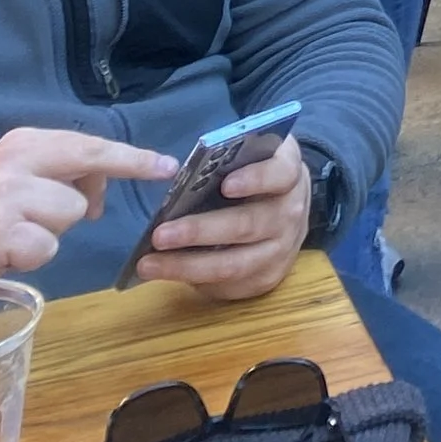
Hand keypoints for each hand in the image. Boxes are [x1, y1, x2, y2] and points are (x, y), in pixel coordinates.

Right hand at [0, 128, 176, 274]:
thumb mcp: (18, 181)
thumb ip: (58, 177)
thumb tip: (97, 197)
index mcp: (23, 143)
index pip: (89, 146)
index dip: (131, 158)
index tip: (166, 167)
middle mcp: (14, 161)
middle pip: (84, 179)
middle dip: (79, 200)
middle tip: (72, 213)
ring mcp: (5, 196)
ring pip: (70, 215)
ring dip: (48, 232)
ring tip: (15, 234)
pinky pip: (46, 248)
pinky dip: (31, 257)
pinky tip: (5, 253)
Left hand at [131, 132, 308, 302]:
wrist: (286, 208)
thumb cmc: (254, 175)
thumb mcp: (250, 157)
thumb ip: (225, 159)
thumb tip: (176, 169)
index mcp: (289, 173)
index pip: (281, 173)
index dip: (256, 179)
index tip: (226, 185)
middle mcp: (291, 212)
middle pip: (248, 224)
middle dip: (200, 231)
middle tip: (160, 235)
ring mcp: (282, 249)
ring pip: (234, 263)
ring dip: (187, 266)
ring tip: (149, 264)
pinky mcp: (268, 277)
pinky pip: (230, 284)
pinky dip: (196, 281)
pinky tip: (169, 275)